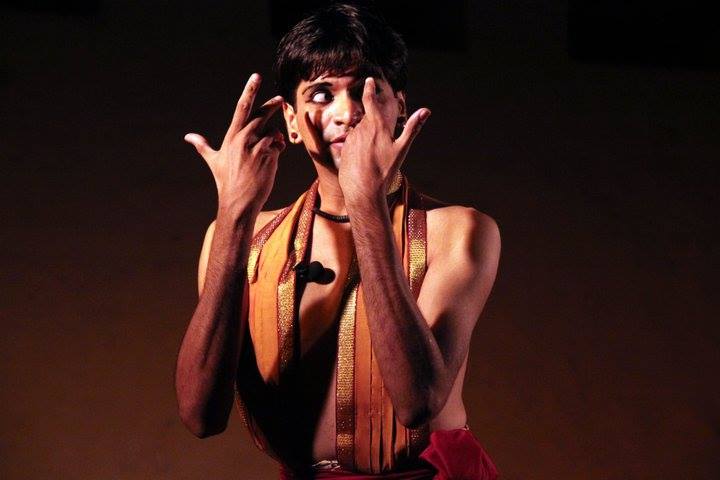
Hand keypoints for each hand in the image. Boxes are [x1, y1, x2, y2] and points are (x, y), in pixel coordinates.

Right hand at [184, 73, 285, 215]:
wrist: (238, 202)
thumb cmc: (226, 182)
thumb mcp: (213, 161)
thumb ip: (203, 146)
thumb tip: (188, 136)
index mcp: (231, 136)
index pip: (242, 108)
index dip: (249, 90)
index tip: (256, 76)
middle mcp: (243, 138)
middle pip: (261, 115)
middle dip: (272, 106)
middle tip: (280, 99)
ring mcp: (256, 147)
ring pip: (273, 133)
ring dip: (274, 140)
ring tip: (266, 154)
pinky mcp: (268, 156)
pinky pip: (279, 146)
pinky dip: (278, 151)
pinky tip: (270, 162)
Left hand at [337, 77, 429, 202]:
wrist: (363, 190)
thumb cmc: (384, 171)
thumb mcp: (401, 149)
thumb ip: (413, 128)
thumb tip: (426, 111)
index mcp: (376, 125)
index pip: (370, 100)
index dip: (369, 88)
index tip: (369, 81)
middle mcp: (361, 129)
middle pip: (368, 121)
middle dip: (375, 127)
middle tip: (382, 143)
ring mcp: (350, 139)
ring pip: (361, 133)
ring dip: (367, 140)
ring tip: (375, 158)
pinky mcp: (344, 149)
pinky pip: (353, 144)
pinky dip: (360, 149)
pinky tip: (365, 162)